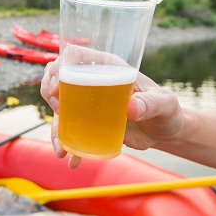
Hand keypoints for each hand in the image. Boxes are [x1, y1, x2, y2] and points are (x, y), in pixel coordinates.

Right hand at [41, 58, 184, 167]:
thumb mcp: (165, 104)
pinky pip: (70, 130)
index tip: (58, 86)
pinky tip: (71, 160)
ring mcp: (88, 103)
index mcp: (107, 67)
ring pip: (59, 107)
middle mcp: (93, 81)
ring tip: (61, 148)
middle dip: (49, 92)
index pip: (74, 55)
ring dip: (54, 127)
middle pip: (57, 77)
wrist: (164, 132)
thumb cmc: (166, 110)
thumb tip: (131, 108)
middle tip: (58, 110)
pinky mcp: (88, 123)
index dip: (60, 66)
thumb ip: (152, 103)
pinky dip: (67, 145)